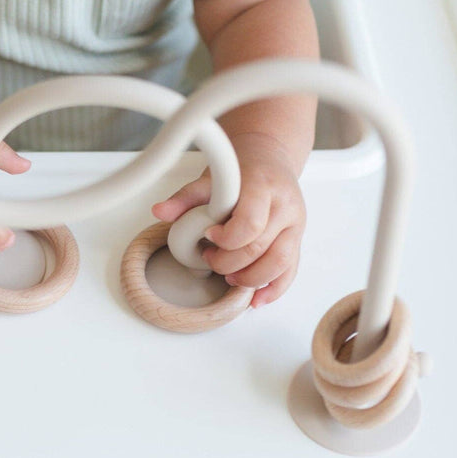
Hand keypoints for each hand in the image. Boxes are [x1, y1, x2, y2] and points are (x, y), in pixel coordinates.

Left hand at [152, 132, 305, 307]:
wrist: (268, 158)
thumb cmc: (241, 171)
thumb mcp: (211, 178)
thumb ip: (185, 197)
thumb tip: (160, 212)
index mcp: (263, 187)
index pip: (250, 224)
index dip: (226, 239)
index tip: (208, 235)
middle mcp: (285, 207)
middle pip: (259, 249)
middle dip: (228, 263)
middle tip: (209, 258)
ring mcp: (294, 225)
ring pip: (279, 264)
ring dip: (249, 279)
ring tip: (228, 276)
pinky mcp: (296, 240)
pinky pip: (290, 271)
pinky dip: (272, 290)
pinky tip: (255, 299)